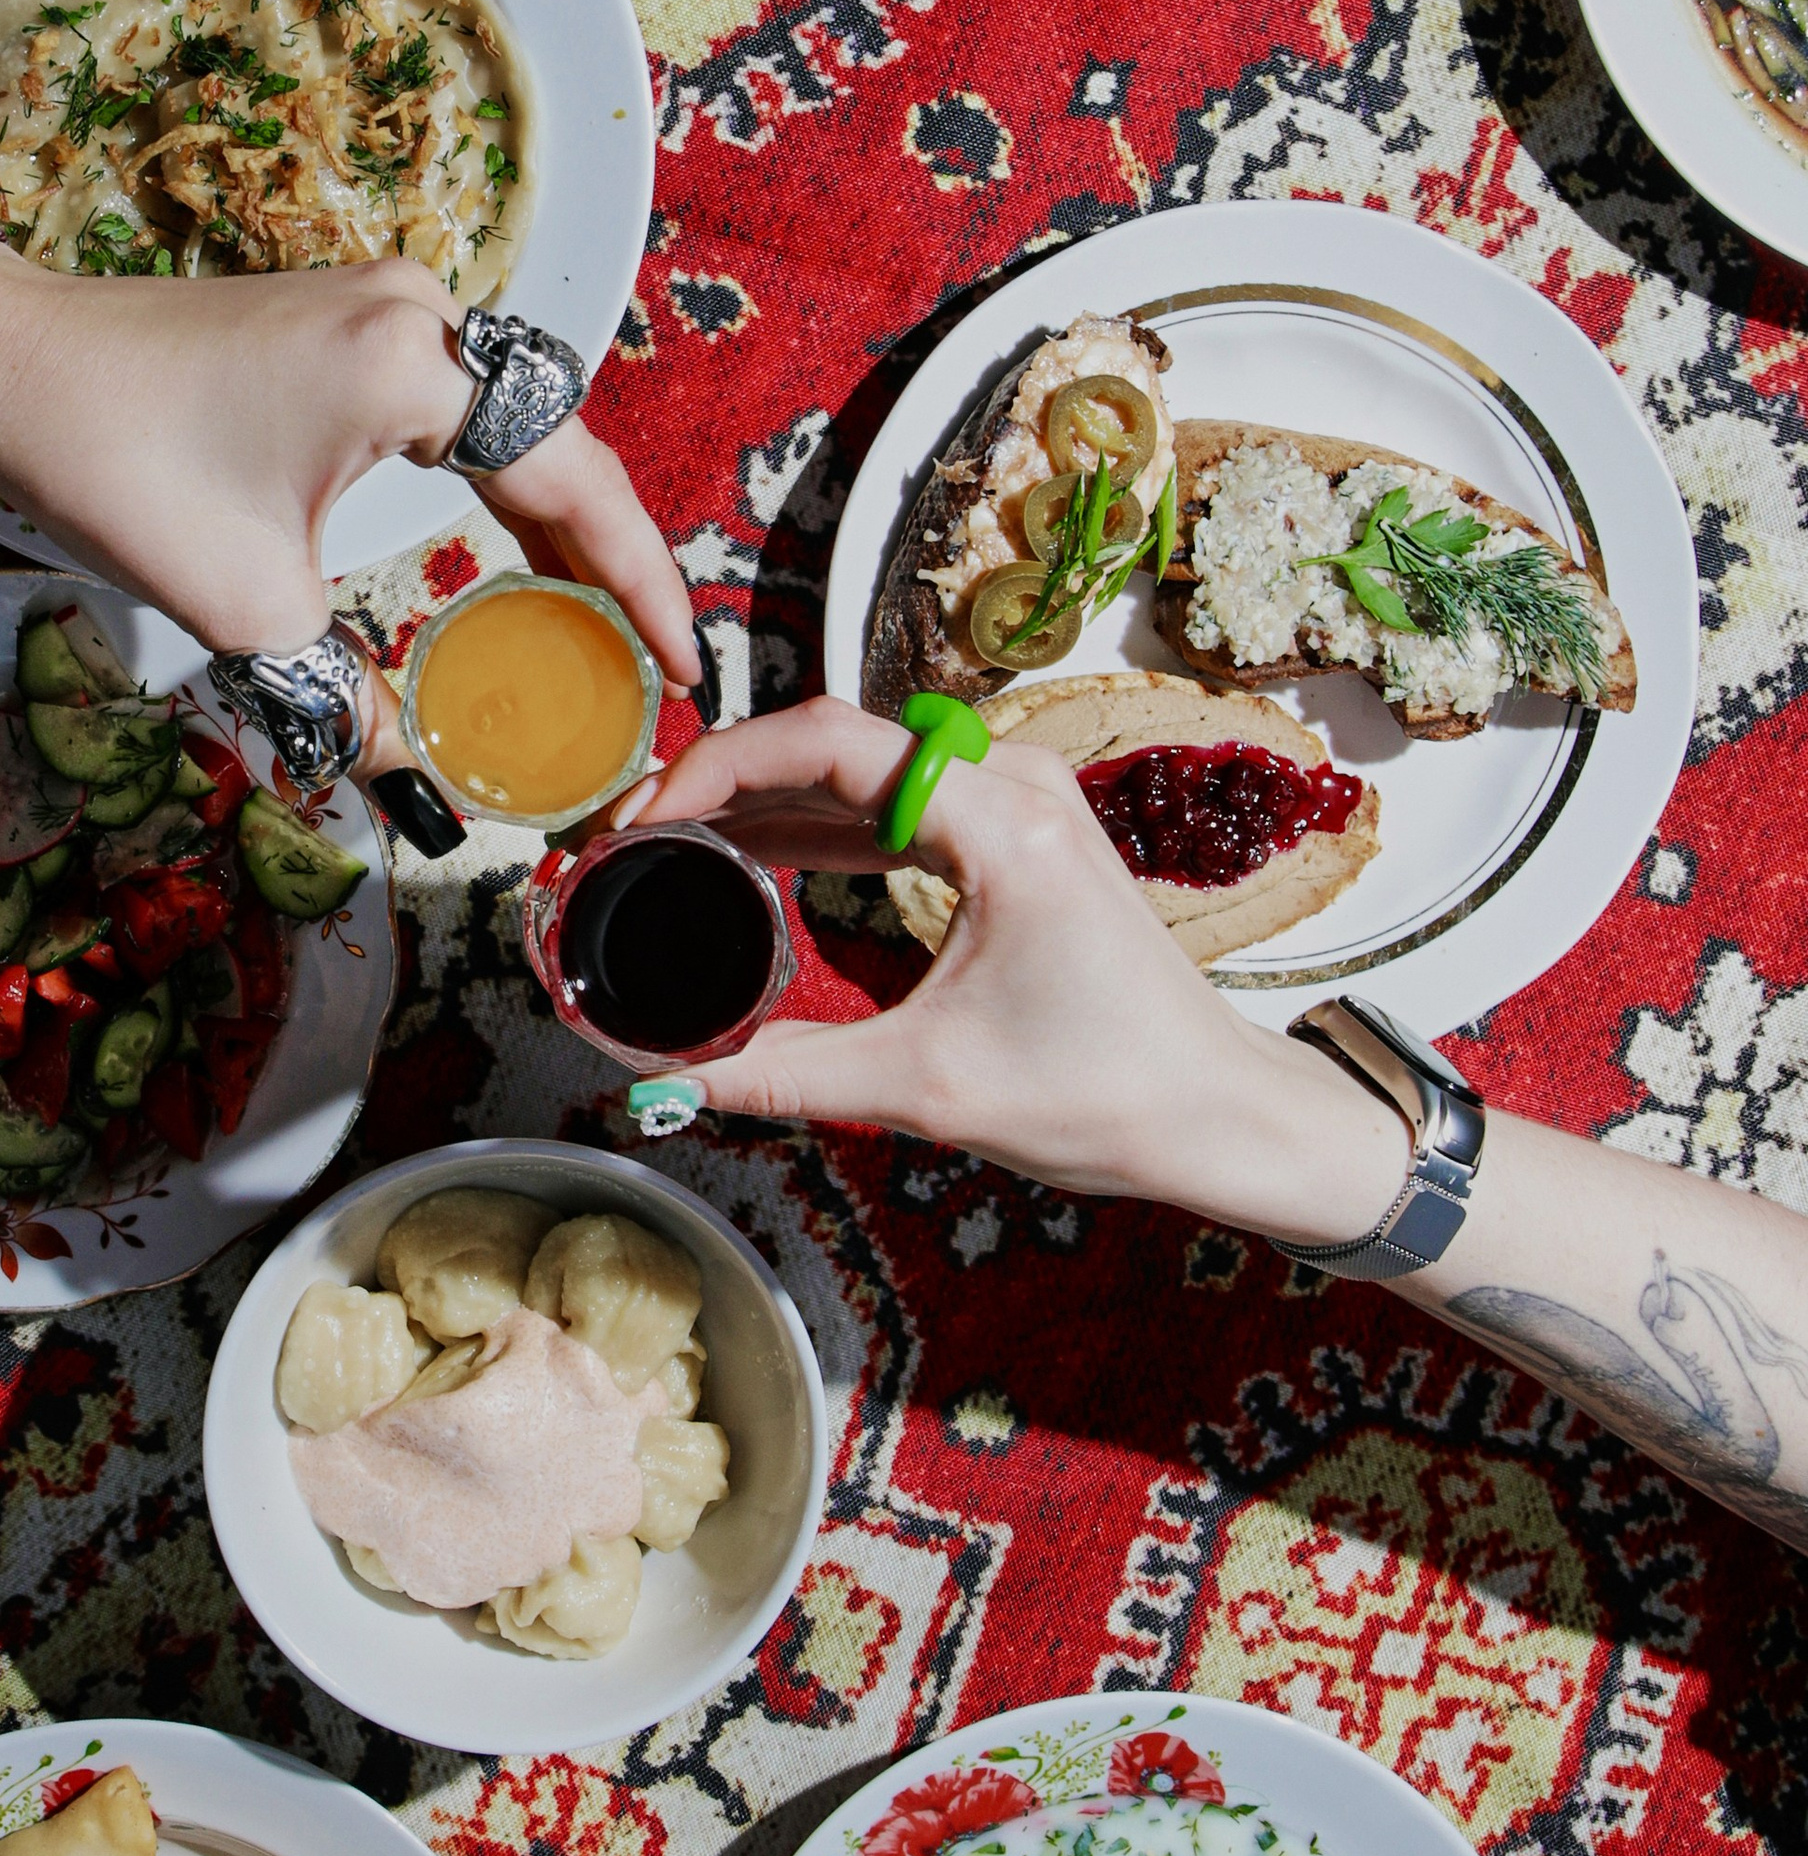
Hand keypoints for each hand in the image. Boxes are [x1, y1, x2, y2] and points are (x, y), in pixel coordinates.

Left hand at [0, 251, 700, 749]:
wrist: (1, 364)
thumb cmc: (114, 462)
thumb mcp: (247, 606)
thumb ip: (352, 694)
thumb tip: (410, 780)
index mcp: (415, 367)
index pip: (576, 484)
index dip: (641, 584)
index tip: (683, 664)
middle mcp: (418, 312)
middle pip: (560, 447)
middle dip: (612, 560)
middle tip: (652, 660)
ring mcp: (381, 306)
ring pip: (513, 425)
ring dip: (556, 522)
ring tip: (599, 622)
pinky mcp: (343, 322)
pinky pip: (459, 409)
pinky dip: (497, 485)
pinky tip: (510, 555)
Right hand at [619, 699, 1405, 1231]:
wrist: (1216, 1114)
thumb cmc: (1110, 1093)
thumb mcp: (928, 1087)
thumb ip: (786, 1074)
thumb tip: (672, 1078)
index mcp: (1002, 823)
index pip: (830, 741)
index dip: (720, 765)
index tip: (648, 814)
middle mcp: (1016, 785)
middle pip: (837, 741)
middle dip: (726, 782)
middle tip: (638, 837)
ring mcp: (1022, 803)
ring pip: (863, 768)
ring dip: (768, 801)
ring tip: (674, 845)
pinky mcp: (1019, 837)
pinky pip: (898, 804)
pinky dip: (820, 825)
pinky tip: (753, 854)